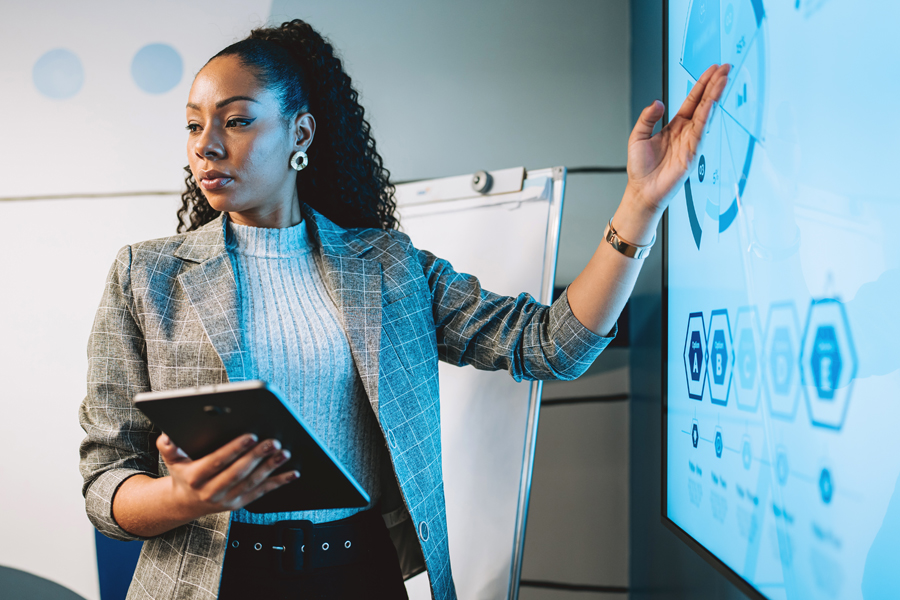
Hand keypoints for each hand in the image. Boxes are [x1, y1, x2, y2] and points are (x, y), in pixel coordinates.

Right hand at [156, 432, 298, 518]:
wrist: (185, 503)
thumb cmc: (183, 473)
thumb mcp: (172, 460)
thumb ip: (168, 446)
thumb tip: (168, 436)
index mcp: (195, 477)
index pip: (217, 461)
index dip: (235, 449)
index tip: (251, 435)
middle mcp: (211, 491)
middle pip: (238, 472)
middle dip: (257, 456)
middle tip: (273, 441)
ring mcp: (227, 499)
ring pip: (252, 482)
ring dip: (270, 467)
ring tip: (284, 453)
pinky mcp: (240, 503)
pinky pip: (261, 492)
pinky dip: (278, 482)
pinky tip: (292, 473)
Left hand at [625, 63, 730, 216]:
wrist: (642, 191)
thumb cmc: (641, 169)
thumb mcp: (637, 136)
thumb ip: (647, 118)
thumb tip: (658, 103)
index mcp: (675, 126)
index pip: (692, 100)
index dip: (702, 84)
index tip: (713, 70)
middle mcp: (685, 132)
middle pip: (704, 102)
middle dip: (715, 84)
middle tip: (726, 68)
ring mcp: (691, 141)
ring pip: (706, 113)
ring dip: (715, 95)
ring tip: (723, 78)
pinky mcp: (692, 152)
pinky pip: (701, 130)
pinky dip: (707, 115)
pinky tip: (712, 102)